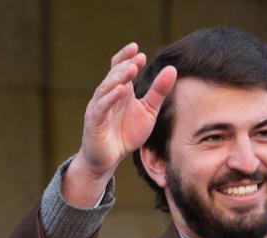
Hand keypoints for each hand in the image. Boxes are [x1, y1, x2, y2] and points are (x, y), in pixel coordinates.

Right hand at [64, 43, 176, 204]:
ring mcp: (98, 108)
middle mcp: (107, 96)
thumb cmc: (126, 133)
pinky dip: (109, 98)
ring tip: (131, 69)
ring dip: (118, 78)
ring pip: (106, 88)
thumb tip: (172, 69)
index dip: (126, 57)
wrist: (109, 158)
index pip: (119, 68)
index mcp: (119, 91)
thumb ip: (158, 92)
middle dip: (124, 65)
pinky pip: (101, 107)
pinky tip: (120, 91)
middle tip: (137, 58)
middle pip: (113, 75)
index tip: (138, 50)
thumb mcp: (148, 111)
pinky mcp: (94, 122)